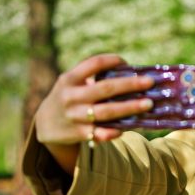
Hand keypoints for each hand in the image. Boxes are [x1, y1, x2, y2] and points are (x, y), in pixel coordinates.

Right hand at [34, 54, 154, 173]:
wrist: (45, 124)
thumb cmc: (69, 97)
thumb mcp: (71, 83)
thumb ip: (92, 78)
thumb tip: (130, 74)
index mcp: (69, 79)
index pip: (93, 64)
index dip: (112, 61)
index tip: (127, 63)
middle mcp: (70, 96)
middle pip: (105, 88)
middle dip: (130, 84)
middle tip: (149, 82)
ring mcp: (74, 116)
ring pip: (106, 112)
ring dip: (129, 108)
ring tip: (148, 104)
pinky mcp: (79, 134)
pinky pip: (101, 133)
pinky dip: (114, 131)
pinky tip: (127, 127)